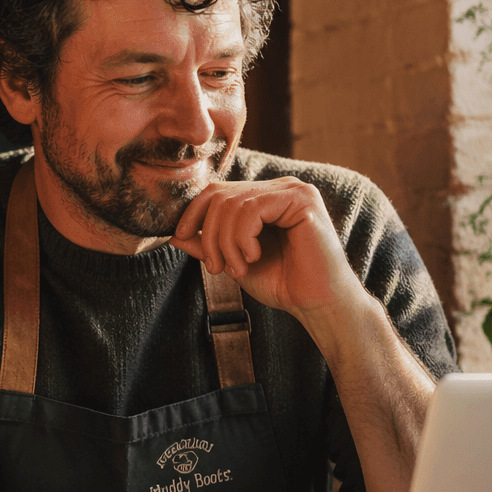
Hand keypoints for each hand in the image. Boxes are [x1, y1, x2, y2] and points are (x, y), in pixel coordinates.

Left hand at [169, 178, 368, 329]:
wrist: (317, 304)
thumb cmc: (282, 284)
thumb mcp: (235, 262)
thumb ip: (209, 246)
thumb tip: (174, 234)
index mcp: (265, 197)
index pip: (216, 191)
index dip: (193, 213)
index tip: (182, 239)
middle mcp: (280, 187)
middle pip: (220, 195)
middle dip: (210, 235)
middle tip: (217, 268)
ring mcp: (293, 190)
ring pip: (234, 203)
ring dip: (226, 242)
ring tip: (237, 269)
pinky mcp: (303, 200)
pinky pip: (254, 208)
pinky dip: (244, 237)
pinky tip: (254, 257)